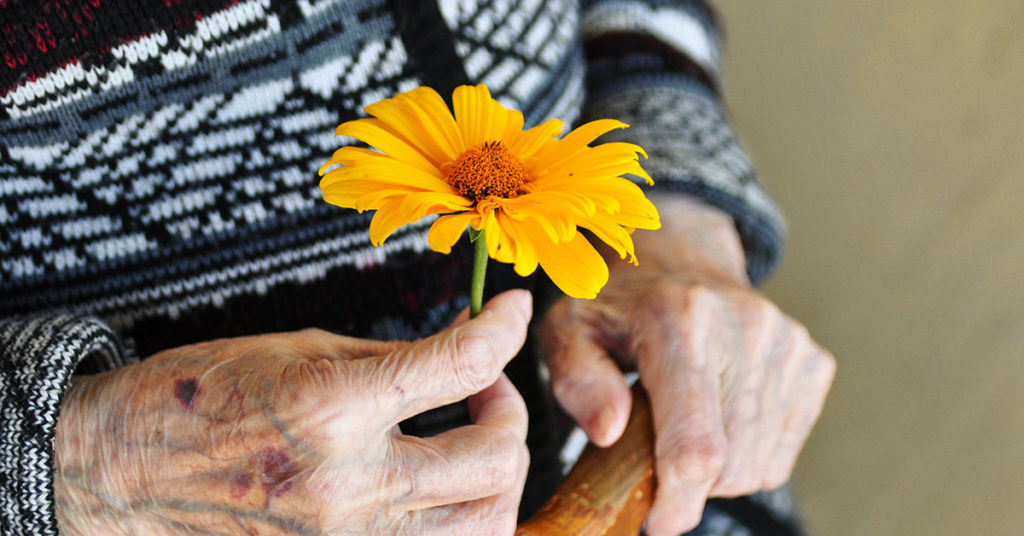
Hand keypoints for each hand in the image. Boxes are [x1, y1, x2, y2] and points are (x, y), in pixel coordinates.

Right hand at [55, 290, 532, 535]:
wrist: (124, 472)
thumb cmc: (201, 397)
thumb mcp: (301, 350)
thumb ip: (396, 357)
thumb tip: (467, 345)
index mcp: (331, 409)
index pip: (460, 366)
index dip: (504, 330)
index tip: (514, 312)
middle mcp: (348, 486)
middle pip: (495, 458)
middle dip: (511, 410)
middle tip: (486, 387)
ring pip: (486, 522)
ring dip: (500, 473)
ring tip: (474, 440)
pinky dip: (463, 517)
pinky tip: (447, 487)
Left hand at [540, 195, 834, 534]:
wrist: (675, 257)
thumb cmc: (614, 304)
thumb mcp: (569, 330)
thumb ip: (577, 380)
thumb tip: (609, 430)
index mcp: (680, 320)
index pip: (695, 446)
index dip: (677, 501)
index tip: (654, 520)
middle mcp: (745, 327)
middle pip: (729, 466)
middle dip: (687, 484)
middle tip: (651, 455)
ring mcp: (786, 344)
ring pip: (759, 465)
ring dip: (718, 472)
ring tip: (681, 428)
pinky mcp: (811, 361)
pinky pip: (782, 452)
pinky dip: (748, 456)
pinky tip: (715, 418)